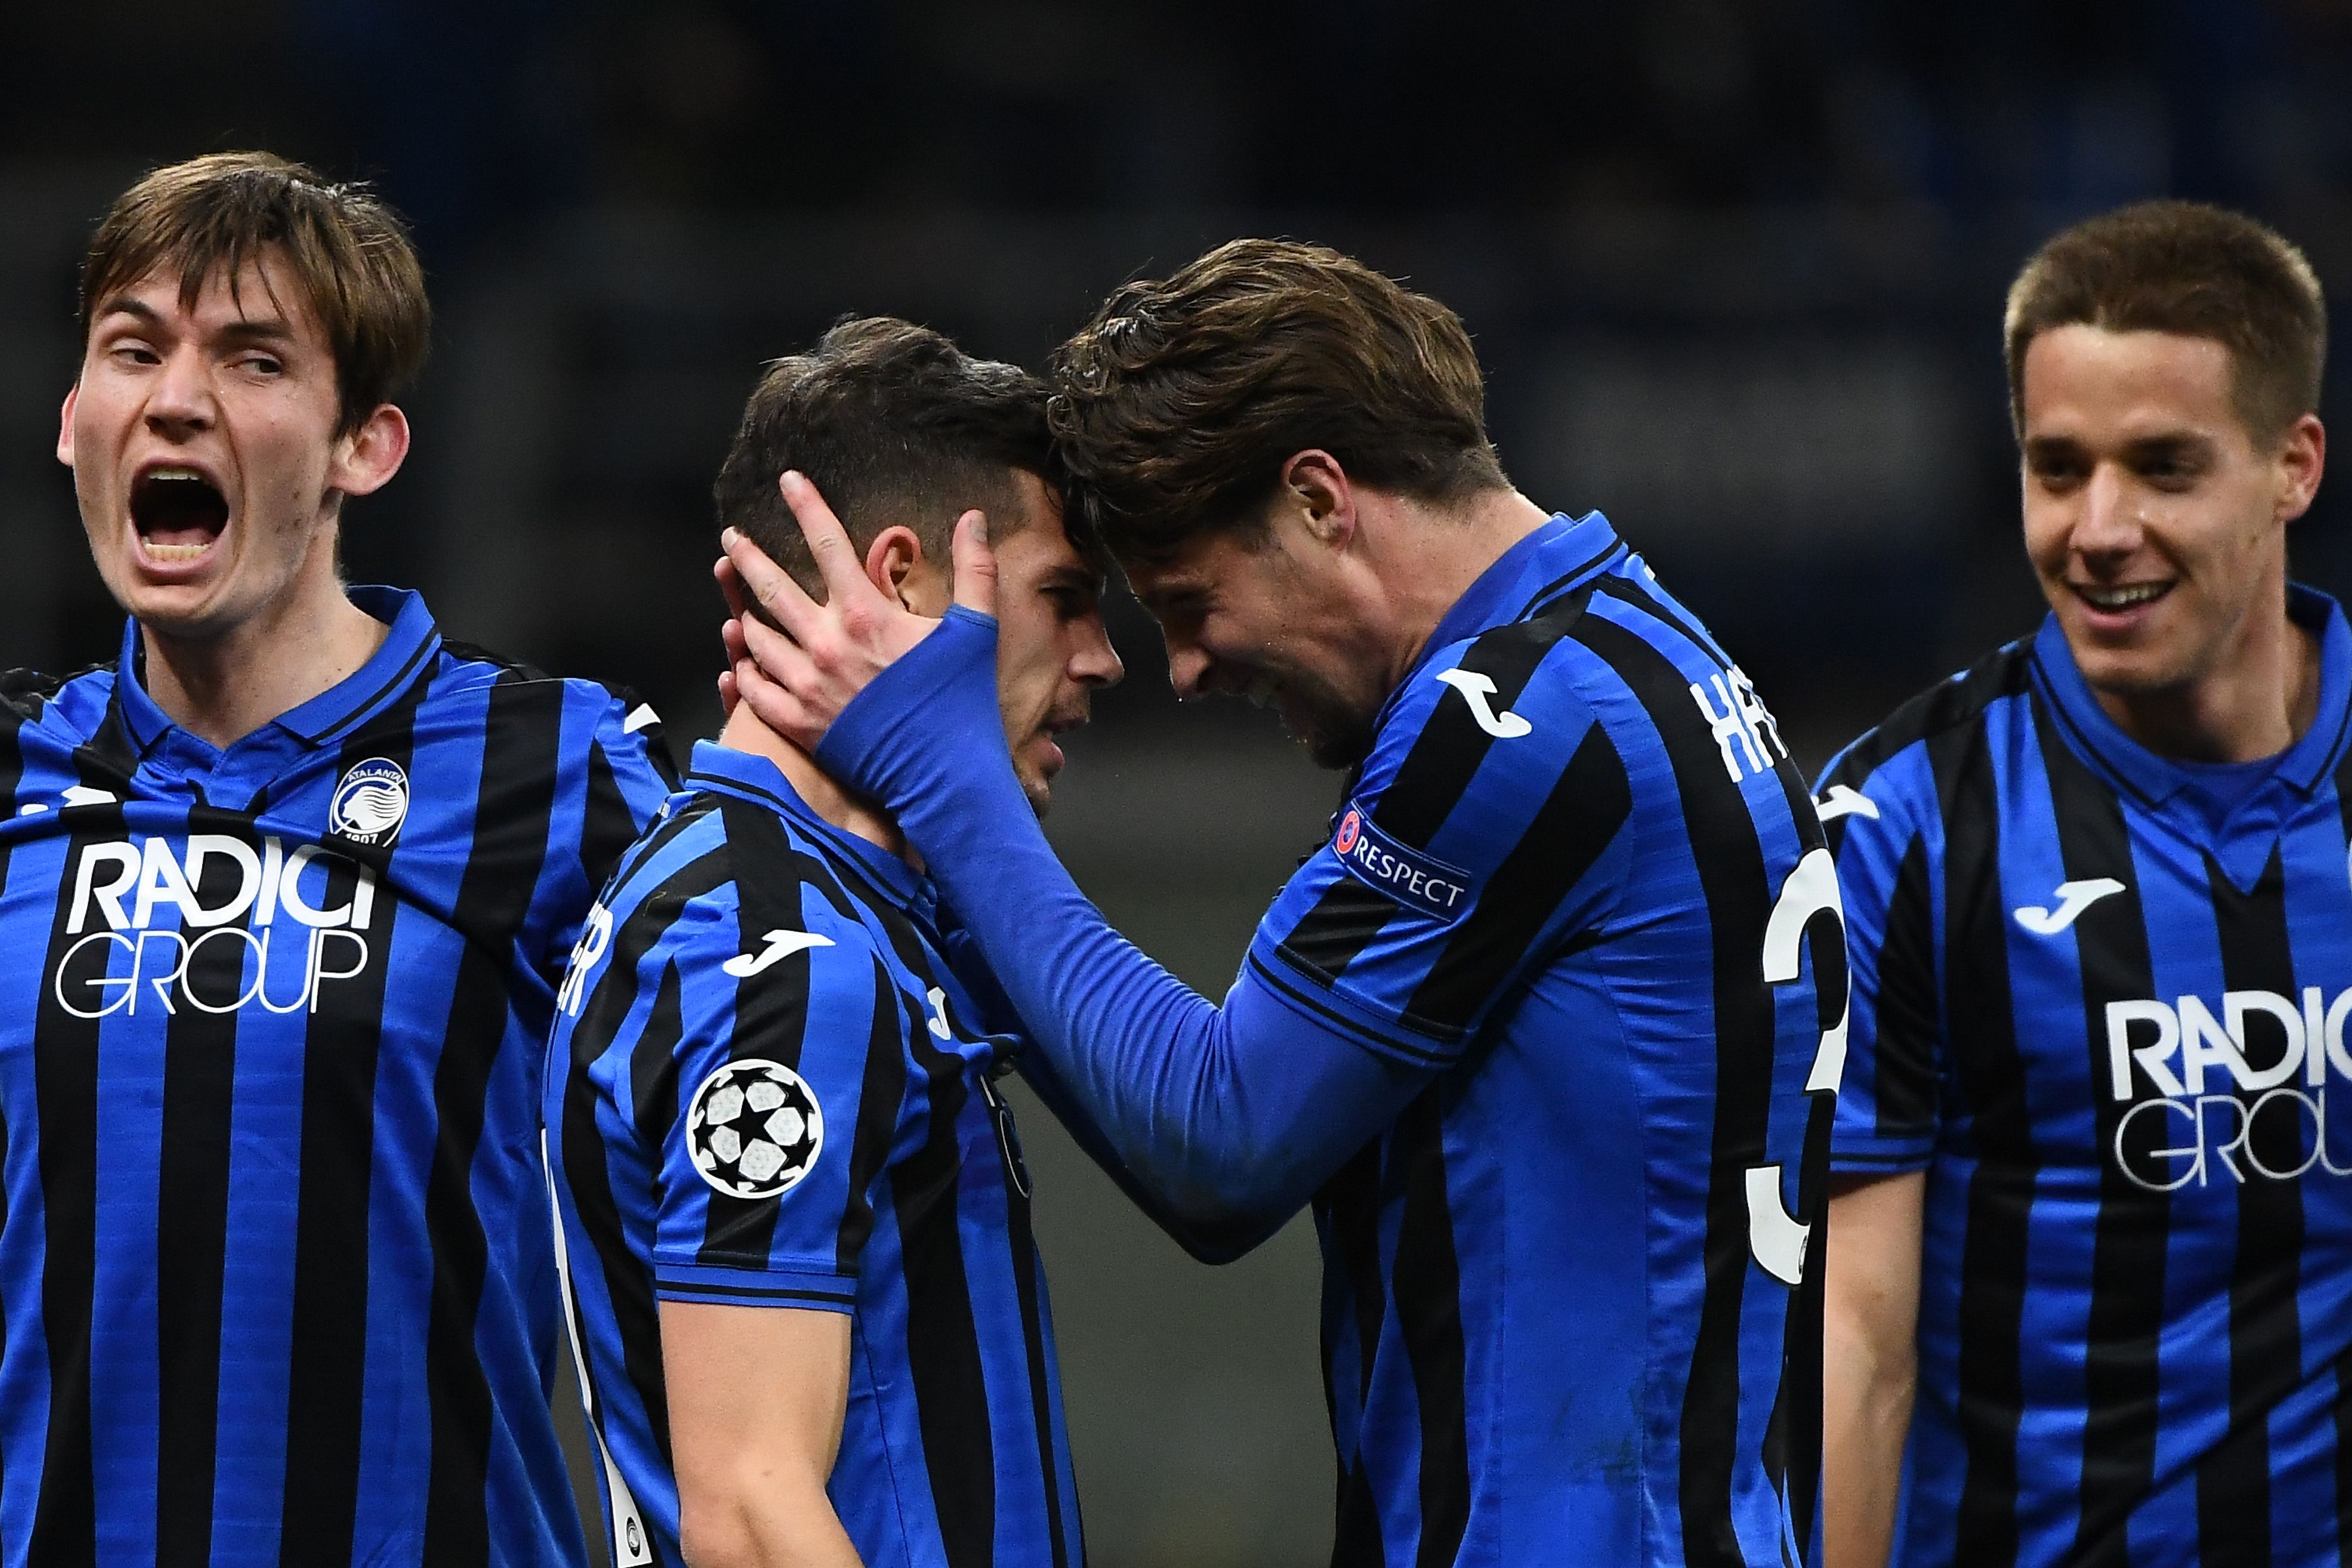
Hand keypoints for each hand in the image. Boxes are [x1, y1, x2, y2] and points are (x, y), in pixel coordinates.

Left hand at [712, 470, 996, 748]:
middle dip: (747, 557)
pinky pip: (755, 691)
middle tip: (732, 539)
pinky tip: (740, 663)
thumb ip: (975, 569)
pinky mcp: (799, 724)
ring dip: (743, 616)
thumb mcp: (975, 630)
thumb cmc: (960, 702)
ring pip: (756, 639)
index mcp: (864, 614)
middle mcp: (825, 644)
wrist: (945, 776)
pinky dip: (744, 672)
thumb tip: (974, 518)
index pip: (826, 542)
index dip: (806, 505)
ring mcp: (806, 685)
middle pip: (771, 588)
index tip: (787, 479)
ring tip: (737, 604)